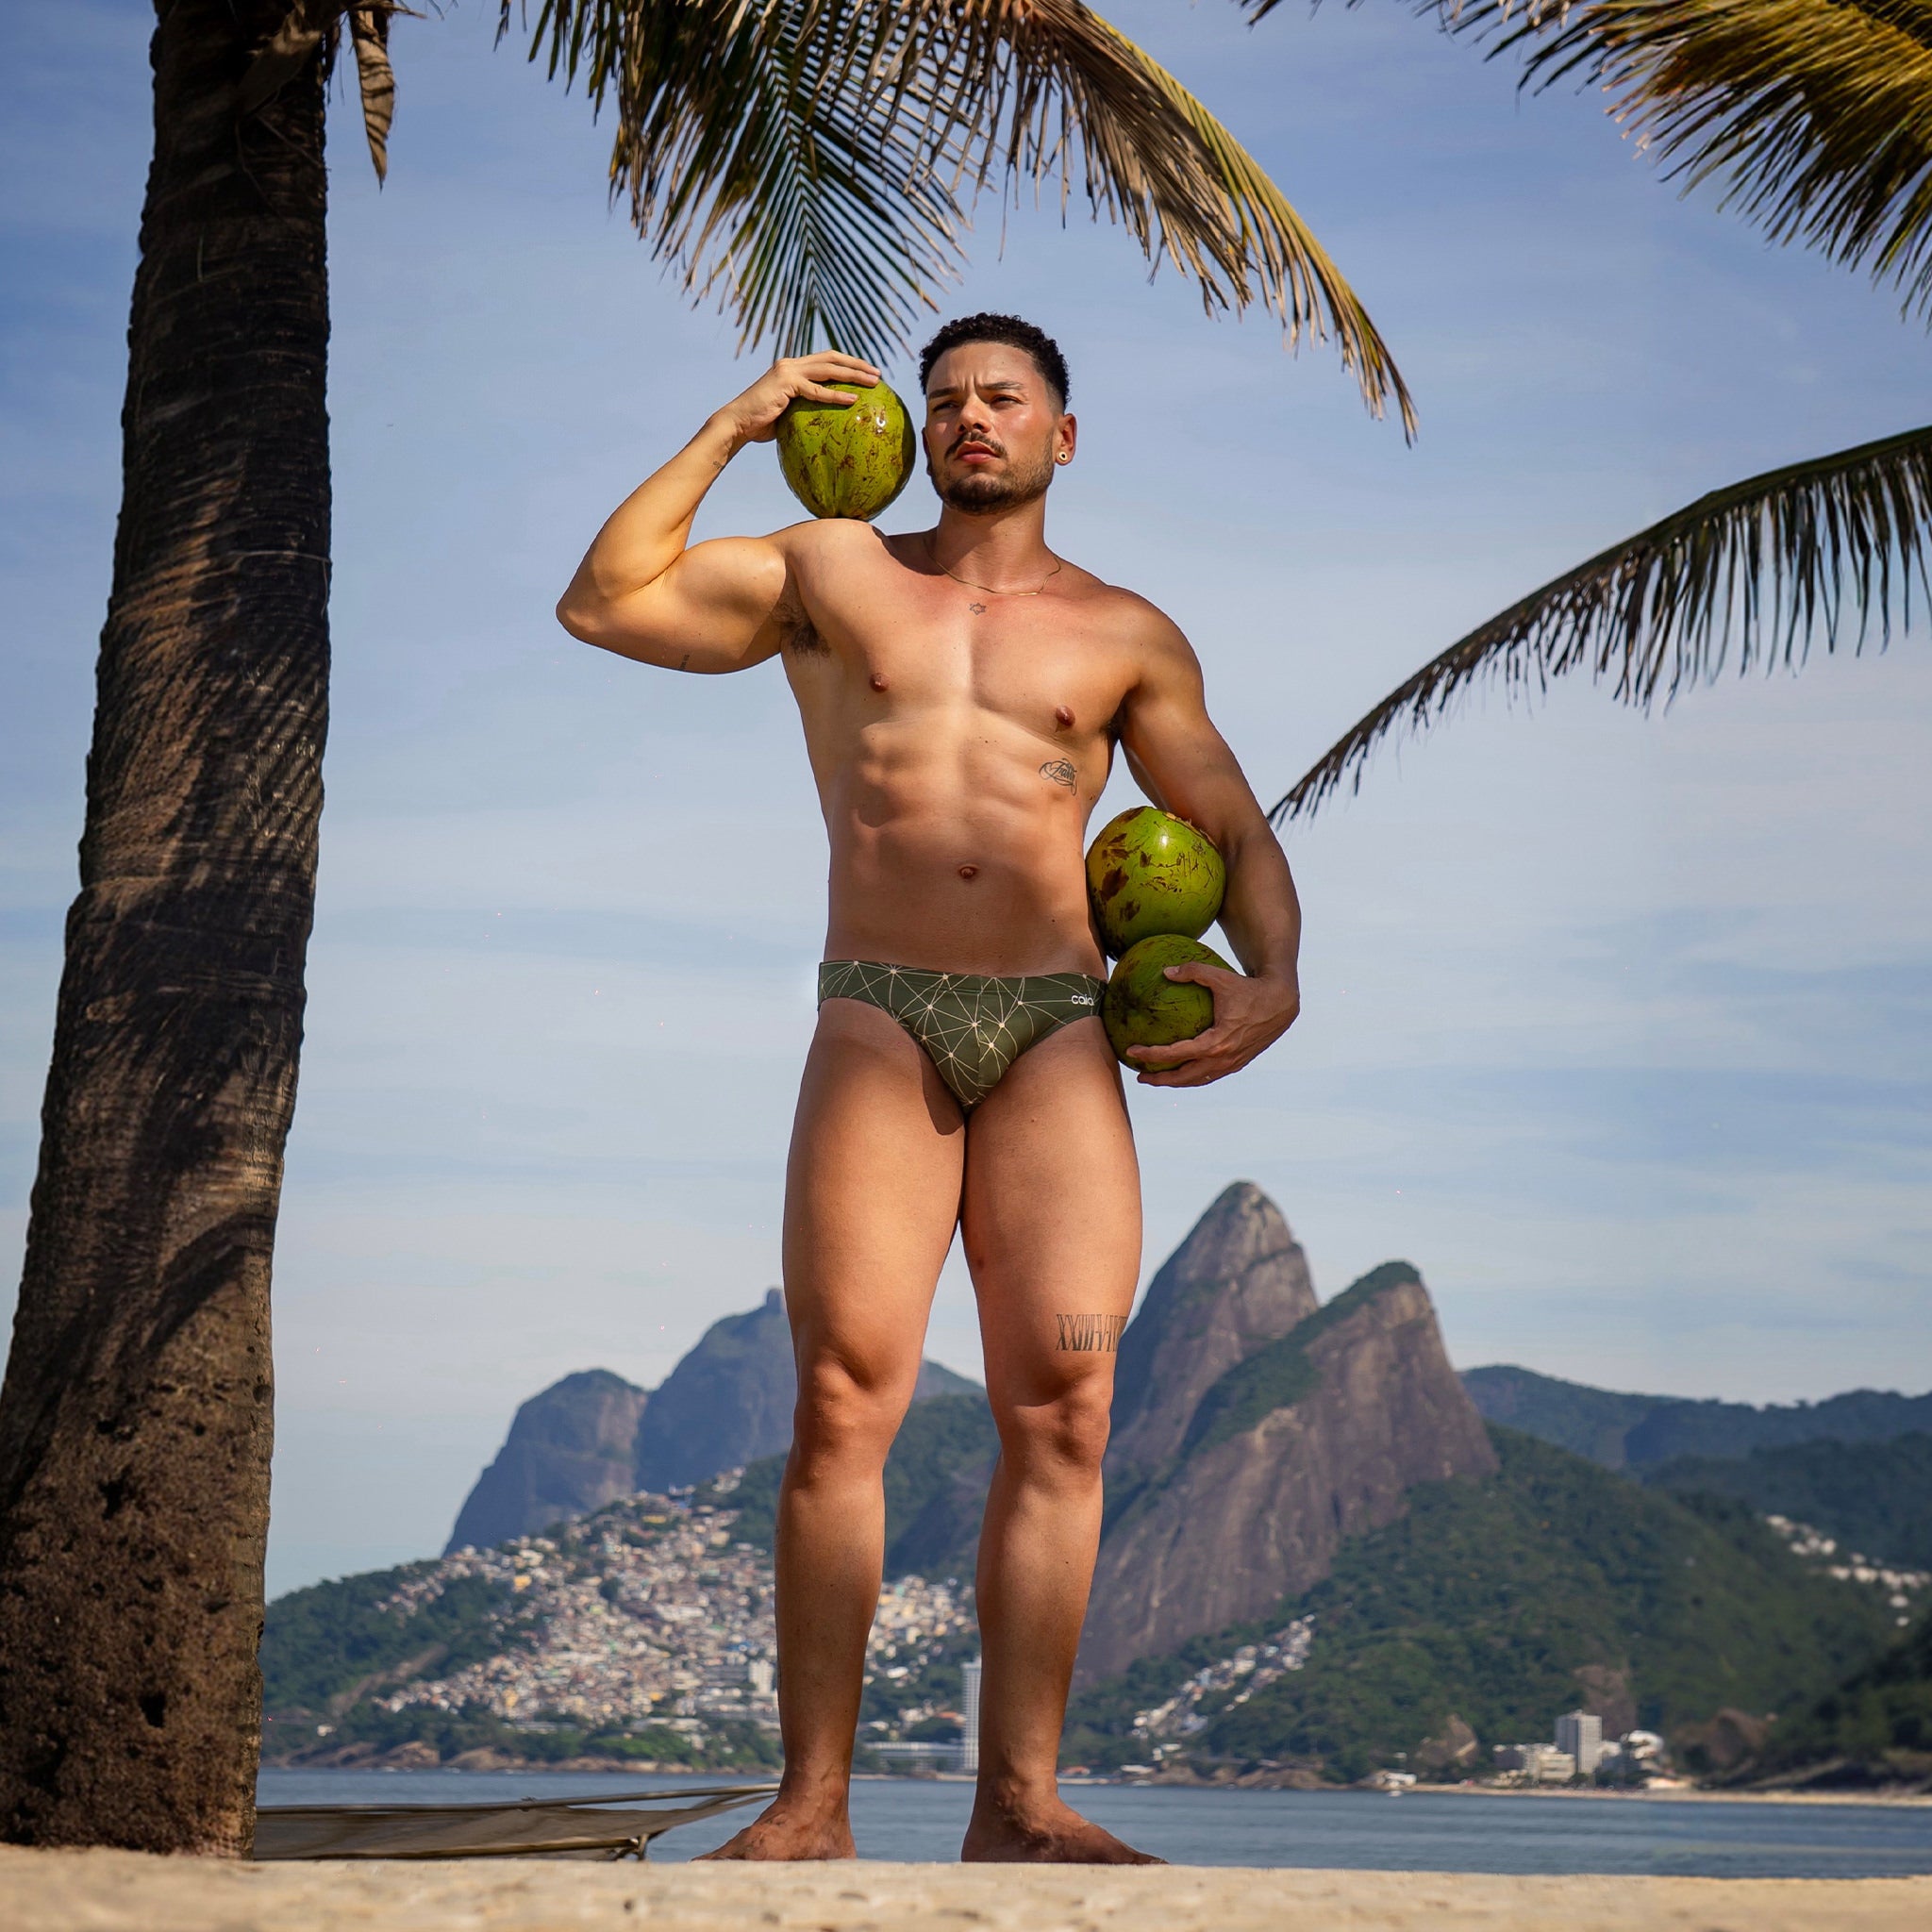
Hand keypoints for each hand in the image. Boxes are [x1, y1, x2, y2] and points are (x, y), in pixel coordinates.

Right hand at [718, 353, 883, 445]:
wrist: (737, 424)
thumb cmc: (761, 424)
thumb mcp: (787, 413)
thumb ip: (804, 408)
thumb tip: (825, 422)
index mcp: (792, 368)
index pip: (825, 359)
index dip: (847, 362)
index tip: (866, 371)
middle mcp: (790, 364)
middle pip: (831, 357)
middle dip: (857, 363)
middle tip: (878, 373)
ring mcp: (787, 371)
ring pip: (828, 369)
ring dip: (854, 374)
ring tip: (873, 381)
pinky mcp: (785, 383)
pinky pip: (817, 390)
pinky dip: (836, 395)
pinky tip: (854, 399)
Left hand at [1126, 965, 1298, 1087]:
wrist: (1281, 1003)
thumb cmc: (1248, 988)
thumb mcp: (1219, 976)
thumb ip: (1192, 971)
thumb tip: (1165, 971)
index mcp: (1216, 1042)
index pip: (1176, 1053)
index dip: (1152, 1054)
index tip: (1132, 1050)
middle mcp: (1223, 1058)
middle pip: (1184, 1077)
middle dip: (1159, 1079)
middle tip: (1139, 1075)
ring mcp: (1231, 1064)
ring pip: (1197, 1080)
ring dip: (1175, 1082)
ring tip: (1156, 1078)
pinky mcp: (1238, 1064)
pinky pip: (1210, 1076)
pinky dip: (1193, 1078)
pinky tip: (1182, 1071)